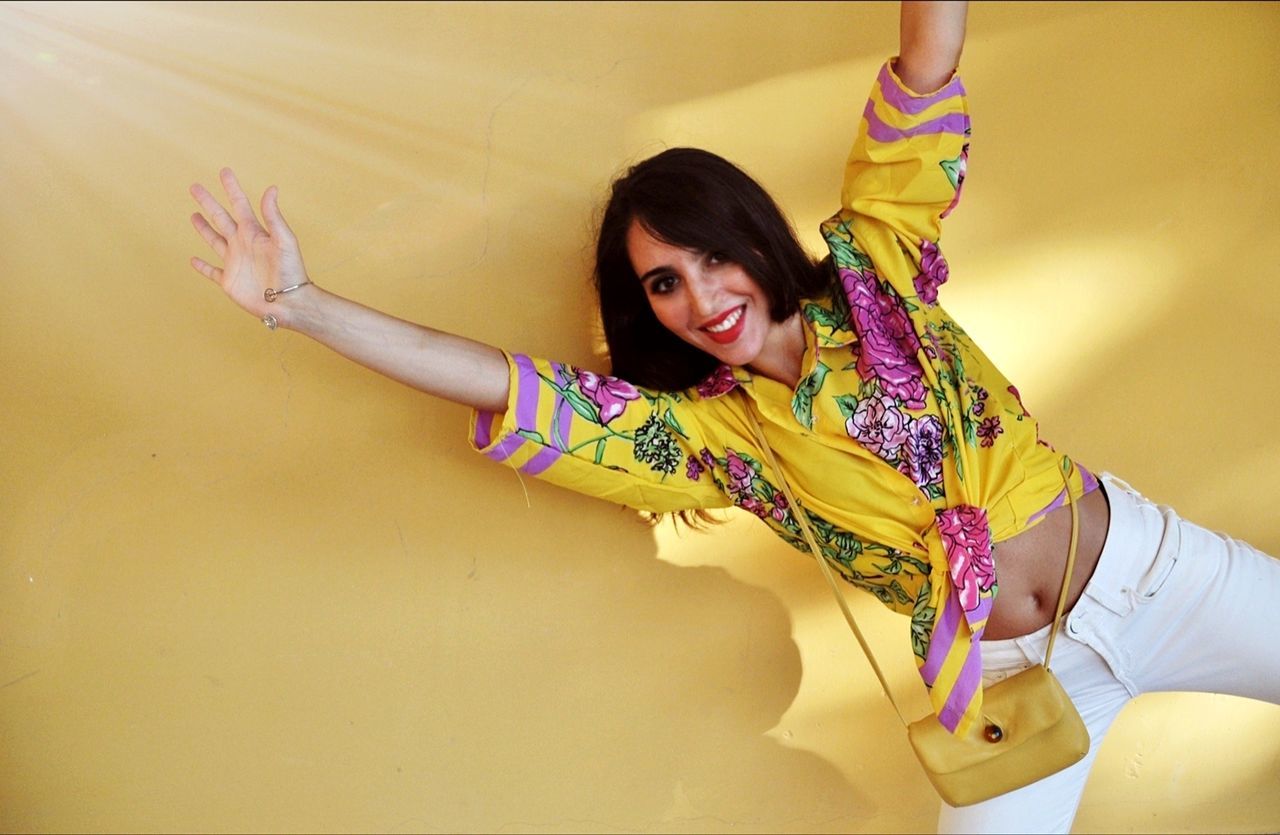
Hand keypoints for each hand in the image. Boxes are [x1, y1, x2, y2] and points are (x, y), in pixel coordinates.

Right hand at [188, 168, 311, 322]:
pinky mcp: (229, 281)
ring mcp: (234, 262)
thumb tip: (271, 188)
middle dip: (208, 202)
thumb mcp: (284, 240)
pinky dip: (202, 267)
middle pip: (221, 218)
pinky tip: (193, 260)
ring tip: (194, 215)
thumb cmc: (291, 271)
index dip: (232, 188)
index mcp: (254, 232)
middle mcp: (242, 244)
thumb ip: (273, 216)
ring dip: (204, 228)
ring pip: (214, 240)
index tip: (224, 171)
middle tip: (195, 187)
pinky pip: (212, 272)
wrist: (289, 302)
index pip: (240, 204)